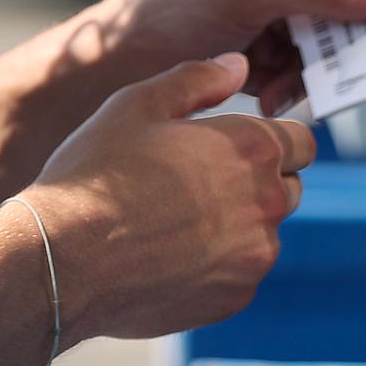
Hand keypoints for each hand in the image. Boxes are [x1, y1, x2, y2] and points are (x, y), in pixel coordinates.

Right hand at [24, 52, 313, 340]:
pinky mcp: (235, 298)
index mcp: (251, 147)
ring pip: (264, 233)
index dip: (270, 140)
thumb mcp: (137, 105)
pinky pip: (240, 274)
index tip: (235, 148)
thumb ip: (198, 79)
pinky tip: (169, 256)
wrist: (64, 260)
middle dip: (257, 182)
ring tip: (174, 222)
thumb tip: (238, 67)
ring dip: (237, 225)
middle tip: (196, 183)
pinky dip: (217, 265)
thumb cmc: (95, 176)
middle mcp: (266, 203)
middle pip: (289, 187)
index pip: (302, 142)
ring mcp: (254, 256)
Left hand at [91, 0, 365, 113]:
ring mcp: (271, 12)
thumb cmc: (171, 12)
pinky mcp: (259, 51)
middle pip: (345, 5)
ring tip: (277, 89)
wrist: (113, 64)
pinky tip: (263, 101)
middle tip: (344, 71)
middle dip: (337, 43)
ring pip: (325, 46)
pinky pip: (299, 70)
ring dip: (308, 73)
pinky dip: (287, 88)